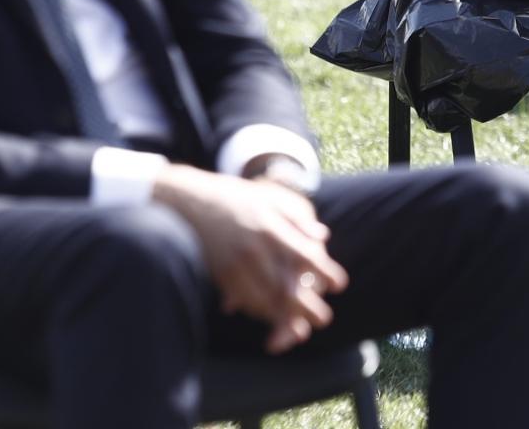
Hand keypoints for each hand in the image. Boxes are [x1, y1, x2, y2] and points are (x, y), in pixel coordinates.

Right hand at [152, 164, 348, 353]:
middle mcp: (254, 248)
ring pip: (265, 299)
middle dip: (307, 306)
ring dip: (284, 317)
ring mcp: (236, 264)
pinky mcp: (221, 275)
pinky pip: (244, 300)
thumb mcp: (267, 198)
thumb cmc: (233, 198)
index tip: (339, 284)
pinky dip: (259, 313)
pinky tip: (271, 319)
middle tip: (323, 320)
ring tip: (300, 330)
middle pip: (287, 285)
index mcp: (270, 227)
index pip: (305, 254)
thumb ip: (296, 217)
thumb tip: (322, 234)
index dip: (325, 271)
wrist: (188, 201)